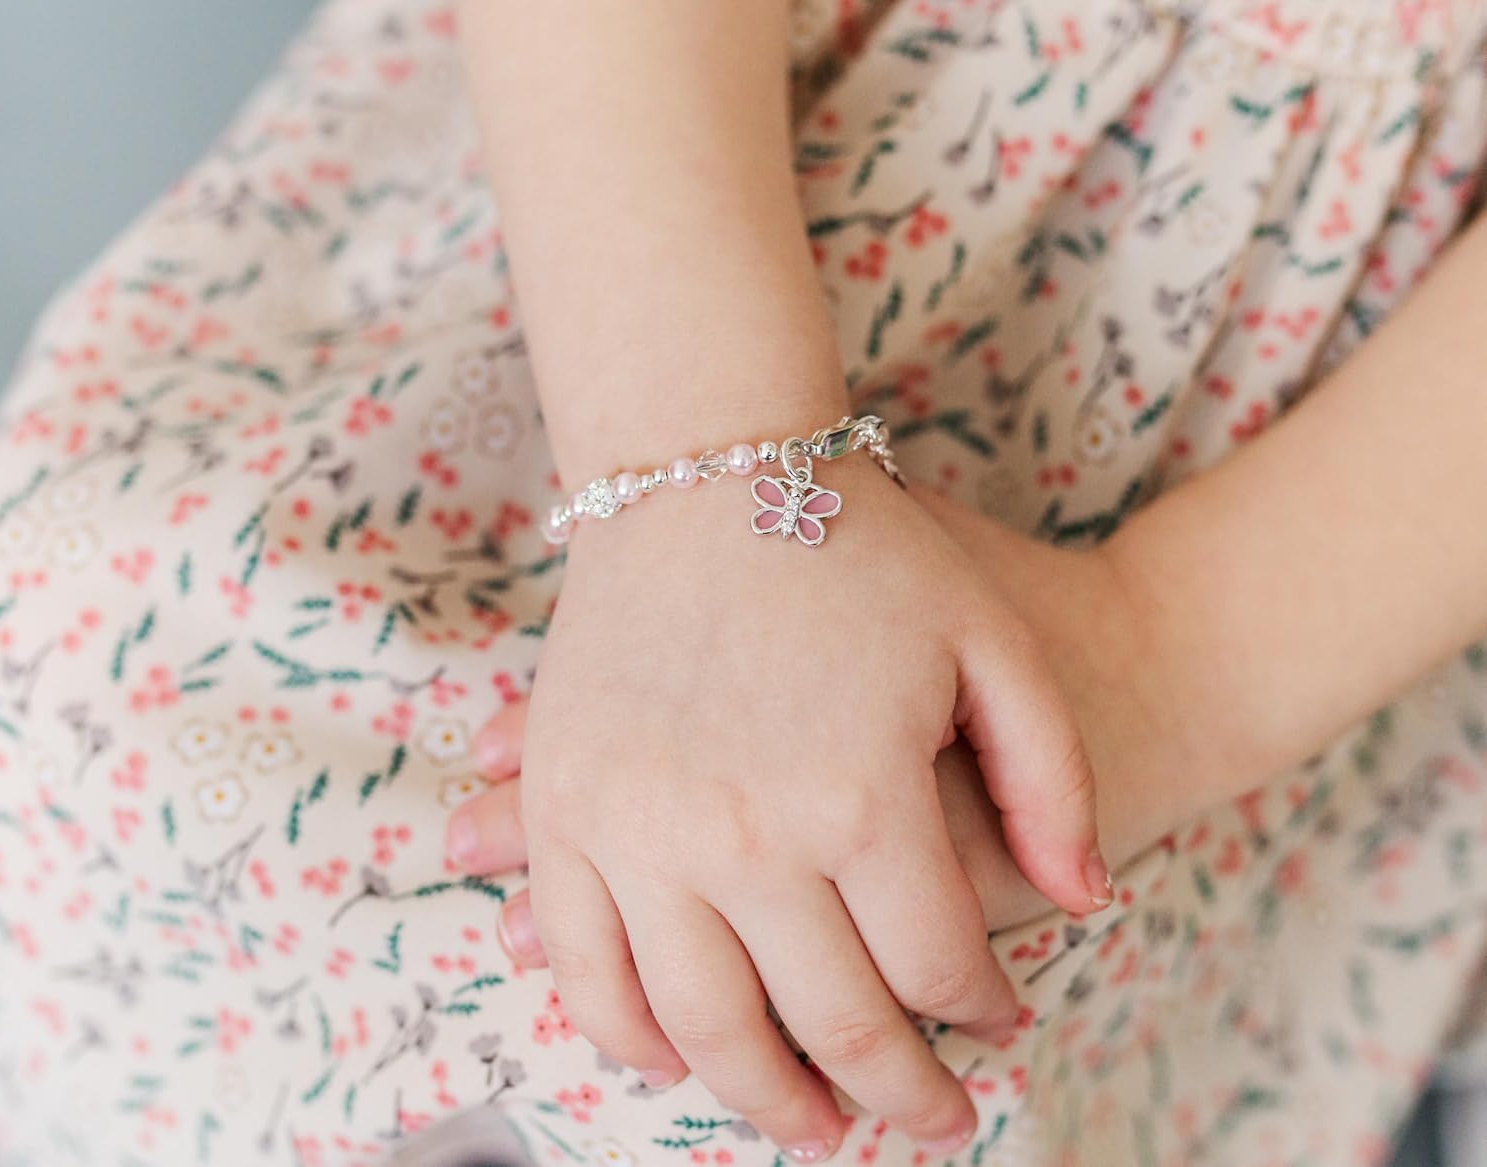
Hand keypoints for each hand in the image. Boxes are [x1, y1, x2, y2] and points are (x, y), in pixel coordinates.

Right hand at [462, 460, 1111, 1157]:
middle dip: (893, 1096)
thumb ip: (1055, 783)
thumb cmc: (861, 549)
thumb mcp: (995, 644)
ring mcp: (638, 831)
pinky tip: (684, 1059)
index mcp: (861, 797)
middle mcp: (744, 835)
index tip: (995, 1028)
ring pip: (706, 1030)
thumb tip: (1086, 905)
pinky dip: (634, 1036)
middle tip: (925, 1122)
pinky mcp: (567, 814)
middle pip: (831, 1026)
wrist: (707, 469)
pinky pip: (589, 969)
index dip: (979, 1017)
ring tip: (814, 1124)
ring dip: (765, 1099)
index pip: (938, 972)